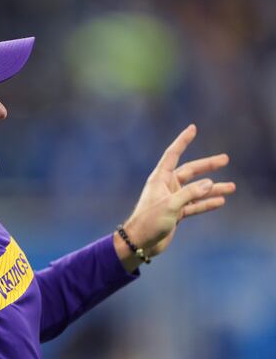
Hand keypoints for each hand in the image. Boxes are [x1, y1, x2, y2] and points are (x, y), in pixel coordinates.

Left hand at [120, 124, 235, 261]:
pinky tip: (220, 201)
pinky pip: (195, 205)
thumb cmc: (149, 221)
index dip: (183, 141)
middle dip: (208, 166)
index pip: (172, 154)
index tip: (192, 128)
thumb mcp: (170, 206)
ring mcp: (172, 199)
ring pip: (196, 190)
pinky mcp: (176, 212)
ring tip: (232, 187)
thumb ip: (190, 194)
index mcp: (159, 179)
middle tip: (225, 159)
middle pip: (190, 171)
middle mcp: (166, 186)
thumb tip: (210, 184)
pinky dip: (207, 203)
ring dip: (213, 188)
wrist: (139, 242)